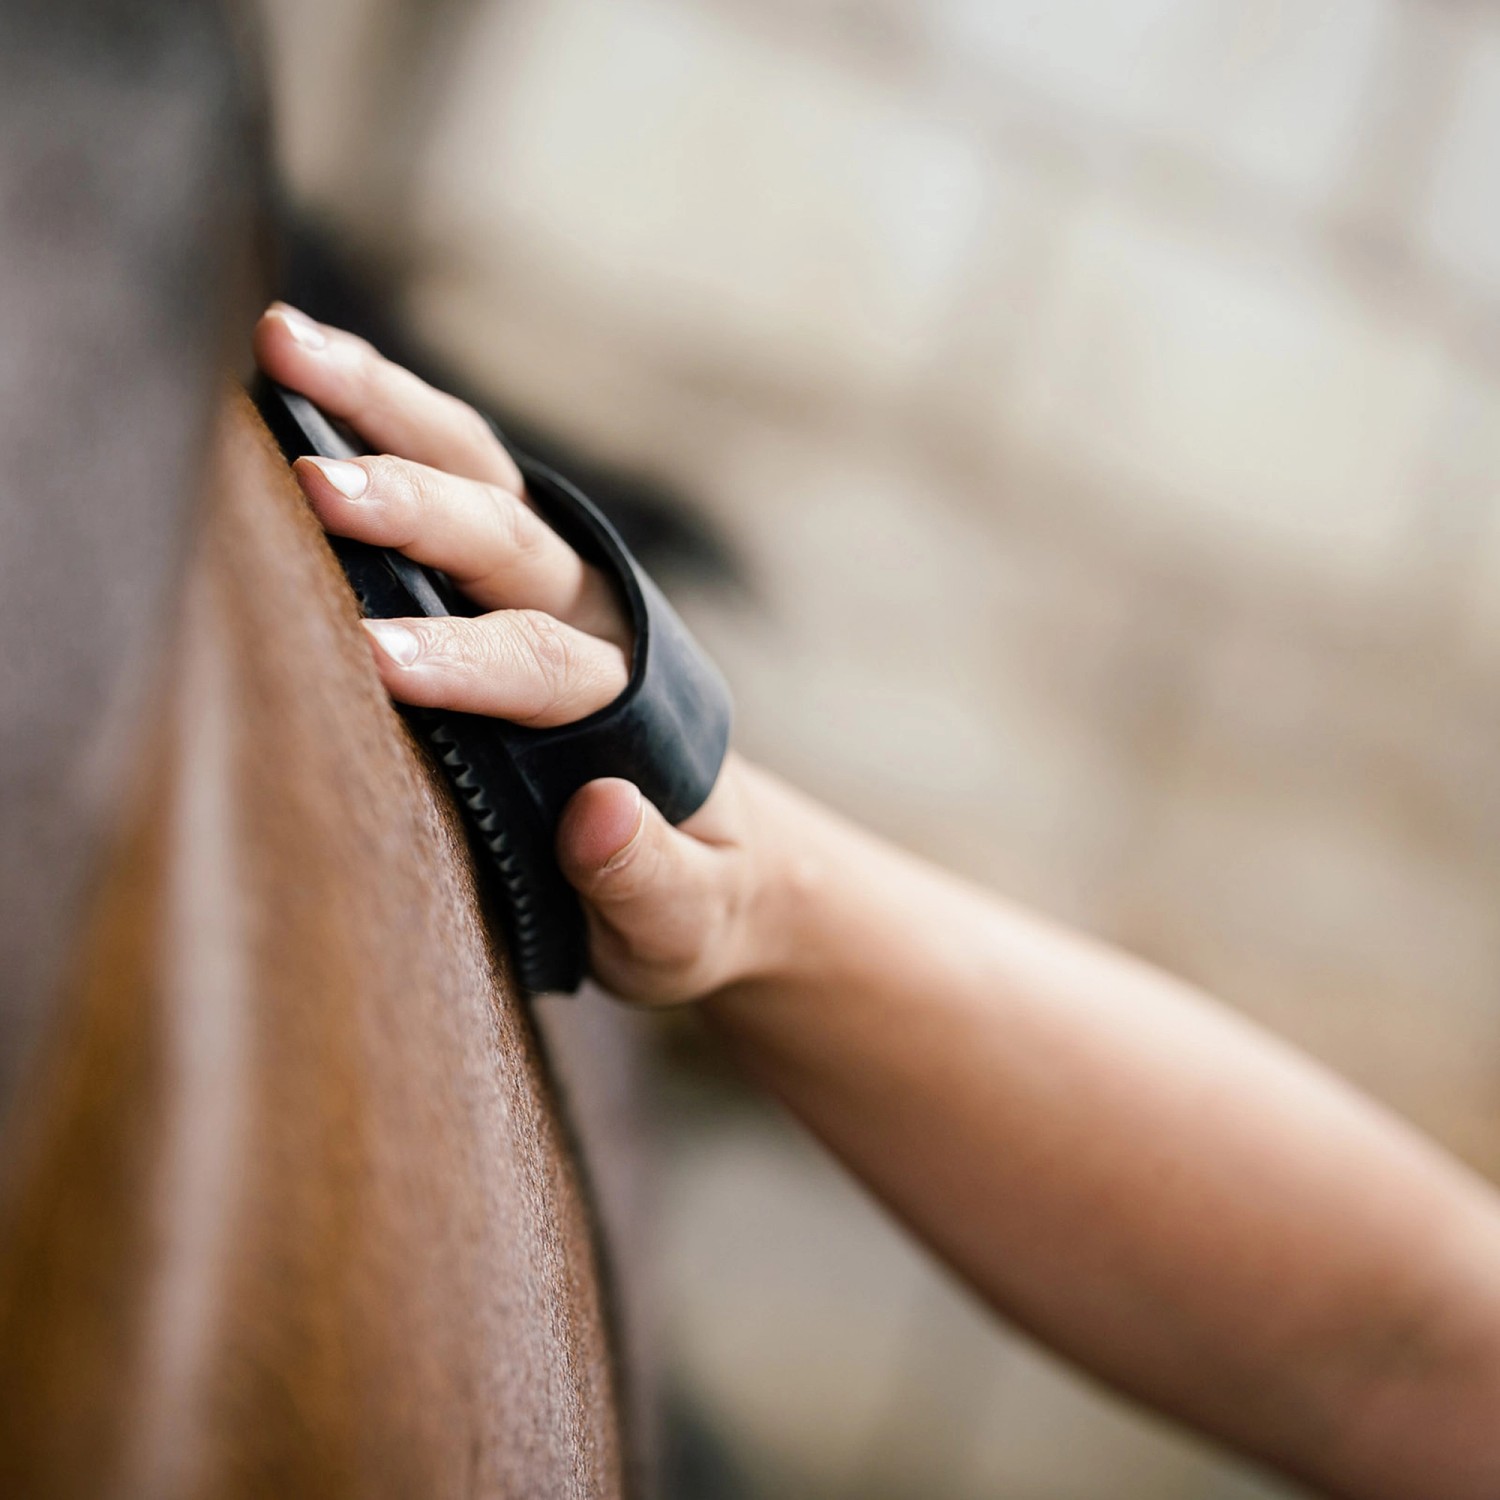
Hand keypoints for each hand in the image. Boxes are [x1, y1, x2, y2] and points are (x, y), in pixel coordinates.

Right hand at [254, 303, 786, 1002]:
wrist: (723, 862)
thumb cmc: (693, 899)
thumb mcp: (686, 920)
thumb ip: (646, 878)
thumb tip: (597, 809)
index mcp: (636, 706)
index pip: (548, 671)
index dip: (466, 664)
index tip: (376, 659)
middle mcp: (598, 622)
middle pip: (509, 545)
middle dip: (416, 513)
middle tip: (317, 485)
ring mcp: (554, 587)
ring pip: (479, 478)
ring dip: (386, 409)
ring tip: (281, 345)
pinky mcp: (513, 578)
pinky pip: (452, 478)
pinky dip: (384, 415)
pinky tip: (302, 369)